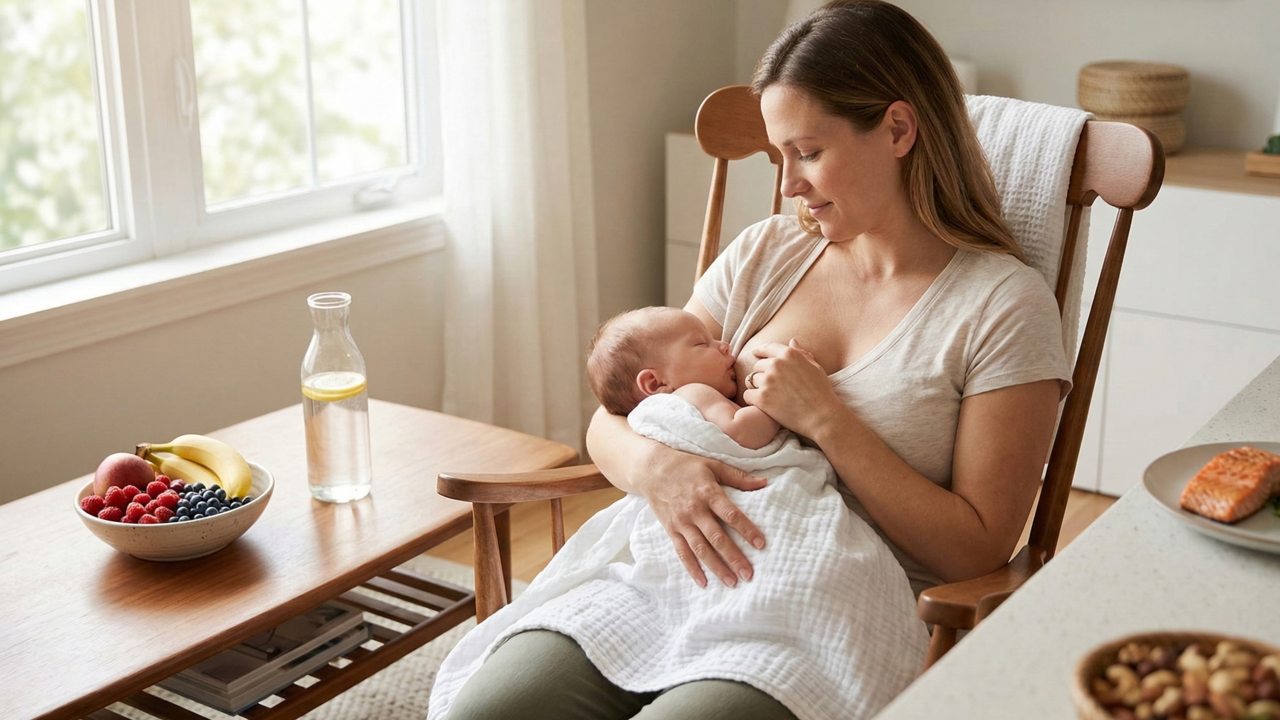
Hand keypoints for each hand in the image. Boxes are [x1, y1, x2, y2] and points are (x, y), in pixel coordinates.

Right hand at [634, 442, 767, 587]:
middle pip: (717, 538)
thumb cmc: (685, 466)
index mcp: (708, 493)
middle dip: (734, 557)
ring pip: (701, 549)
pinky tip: (703, 582)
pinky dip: (692, 568)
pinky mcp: (671, 530)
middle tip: (749, 574)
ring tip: (732, 582)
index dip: (747, 530)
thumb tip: (764, 483)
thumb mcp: (713, 465)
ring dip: (716, 567)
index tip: (760, 544)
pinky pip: (682, 552)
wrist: (651, 469)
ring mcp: (682, 522)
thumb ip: (738, 477)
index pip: (731, 515)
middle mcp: (695, 510)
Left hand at [742, 339, 845, 438]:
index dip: (760, 351)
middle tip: (772, 386)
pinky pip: (747, 395)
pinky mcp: (762, 398)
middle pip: (758, 366)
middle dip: (762, 374)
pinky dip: (753, 400)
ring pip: (751, 380)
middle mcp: (776, 365)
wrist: (821, 415)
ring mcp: (768, 381)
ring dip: (757, 387)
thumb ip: (801, 353)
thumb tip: (792, 341)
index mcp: (789, 355)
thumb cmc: (821, 392)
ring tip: (770, 396)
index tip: (755, 353)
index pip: (767, 348)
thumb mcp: (815, 367)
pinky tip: (762, 404)